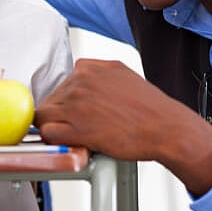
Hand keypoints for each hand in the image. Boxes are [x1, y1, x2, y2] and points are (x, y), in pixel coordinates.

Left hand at [34, 59, 211, 194]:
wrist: (166, 128)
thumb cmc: (149, 108)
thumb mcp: (122, 74)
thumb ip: (96, 72)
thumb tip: (79, 75)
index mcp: (88, 68)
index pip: (60, 85)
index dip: (66, 103)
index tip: (76, 113)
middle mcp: (80, 82)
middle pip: (50, 100)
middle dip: (61, 115)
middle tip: (81, 128)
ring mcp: (76, 104)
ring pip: (44, 116)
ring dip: (56, 127)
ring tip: (78, 136)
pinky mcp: (77, 128)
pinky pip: (47, 132)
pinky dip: (54, 140)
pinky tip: (70, 142)